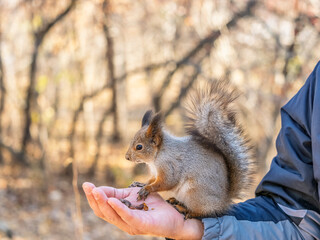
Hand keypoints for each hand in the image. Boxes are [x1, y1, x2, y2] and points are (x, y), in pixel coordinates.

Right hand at [82, 182, 203, 239]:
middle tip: (87, 187)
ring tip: (96, 192)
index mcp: (119, 215)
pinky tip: (112, 200)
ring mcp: (131, 225)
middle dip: (94, 199)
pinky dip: (119, 209)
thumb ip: (117, 193)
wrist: (174, 216)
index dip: (93, 196)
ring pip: (112, 215)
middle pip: (103, 213)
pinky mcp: (142, 224)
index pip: (101, 207)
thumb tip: (100, 189)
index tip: (86, 184)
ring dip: (103, 203)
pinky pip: (128, 217)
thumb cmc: (153, 206)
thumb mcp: (132, 196)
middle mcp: (122, 222)